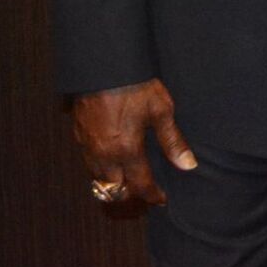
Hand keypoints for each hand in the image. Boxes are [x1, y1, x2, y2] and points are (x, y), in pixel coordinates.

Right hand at [70, 78, 195, 206]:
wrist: (104, 65)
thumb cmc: (135, 85)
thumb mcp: (161, 110)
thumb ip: (173, 141)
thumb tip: (188, 165)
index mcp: (126, 150)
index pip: (140, 186)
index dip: (153, 196)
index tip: (162, 200)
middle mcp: (103, 154)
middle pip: (114, 190)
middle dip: (130, 196)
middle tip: (145, 194)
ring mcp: (87, 146)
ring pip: (98, 179)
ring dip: (113, 185)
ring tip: (130, 181)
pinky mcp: (78, 135)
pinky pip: (88, 163)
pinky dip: (101, 169)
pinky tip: (112, 161)